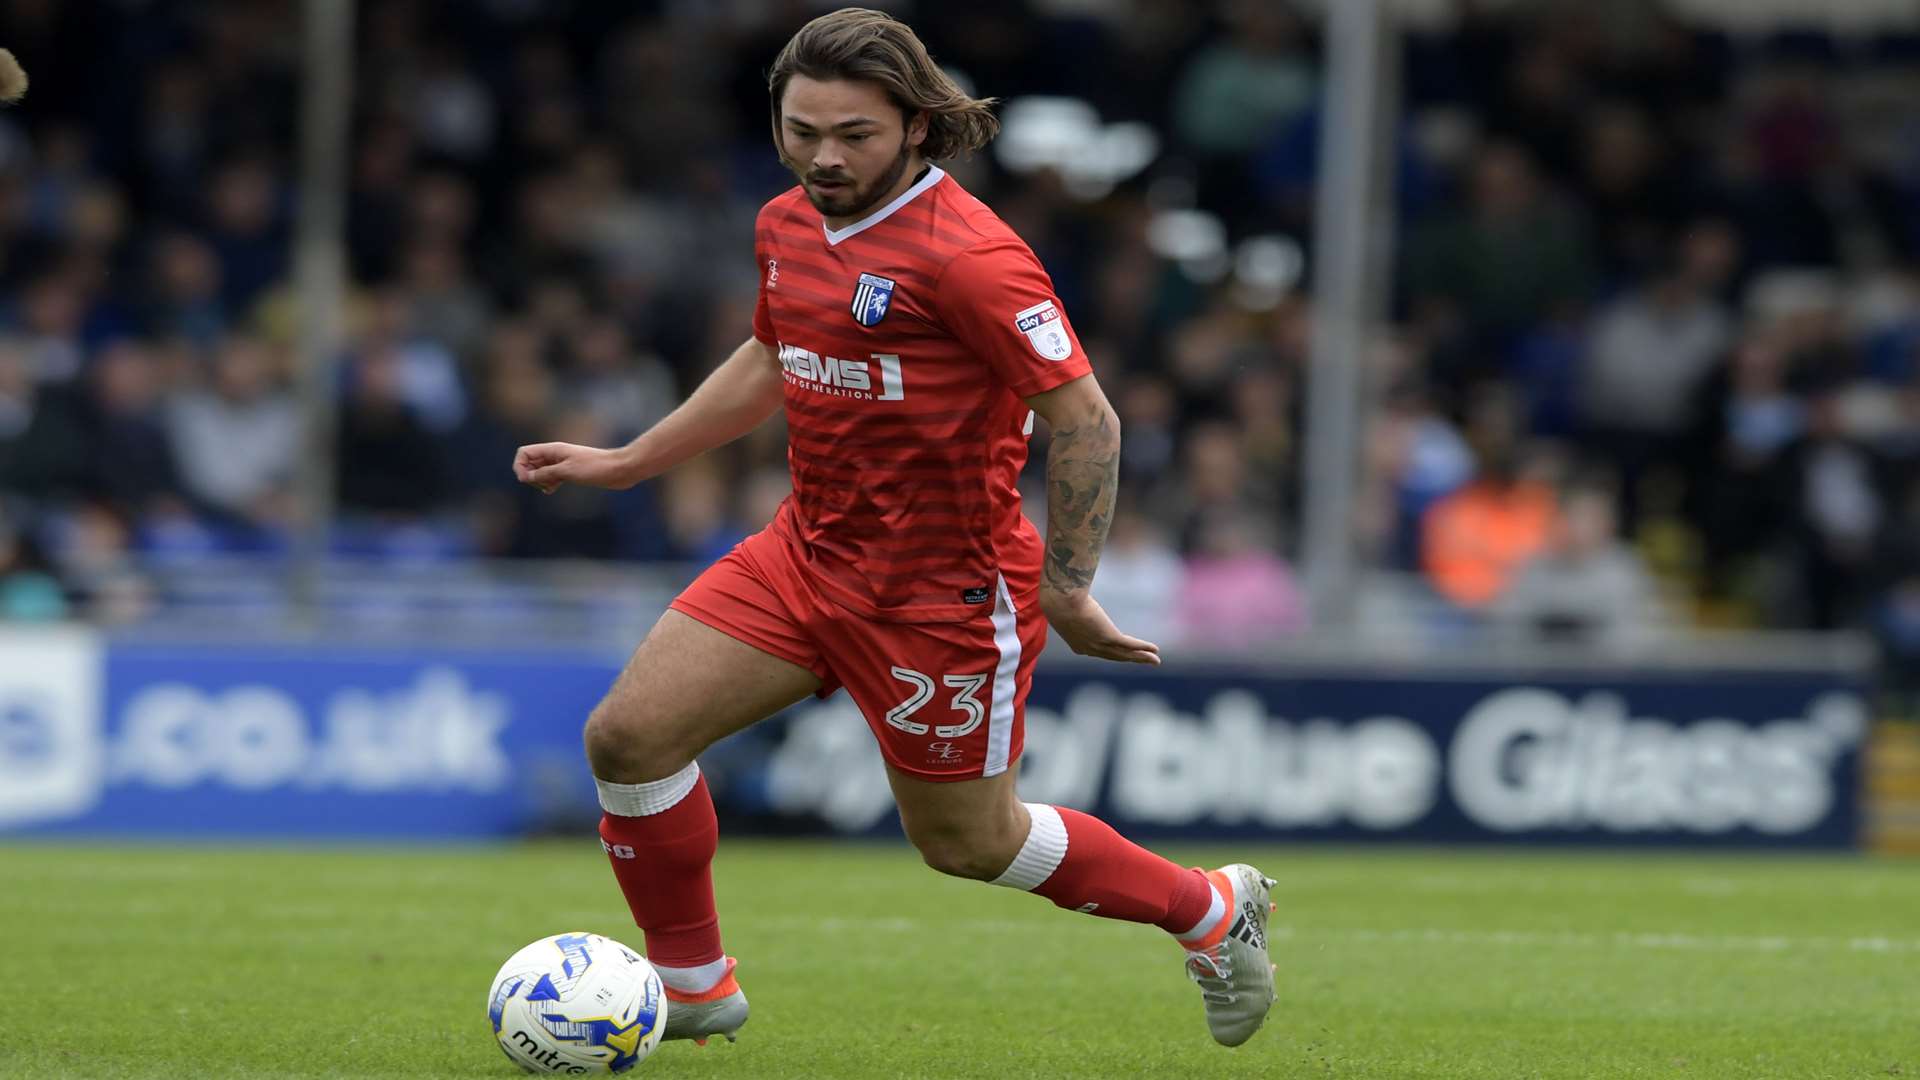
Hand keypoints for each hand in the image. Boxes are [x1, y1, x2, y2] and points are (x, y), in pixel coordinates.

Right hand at [512, 442, 635, 493]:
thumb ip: (545, 473)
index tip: (528, 480)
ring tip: (548, 488)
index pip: (524, 453)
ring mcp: (563, 463)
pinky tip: (552, 490)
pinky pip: (552, 477)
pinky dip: (549, 483)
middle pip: (530, 462)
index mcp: (553, 450)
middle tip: (541, 484)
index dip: (520, 466)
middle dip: (529, 474)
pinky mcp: (572, 472)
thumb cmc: (595, 467)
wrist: (620, 469)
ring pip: (541, 470)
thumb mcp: (567, 471)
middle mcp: (556, 455)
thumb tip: (526, 477)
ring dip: (539, 480)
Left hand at [1038, 589, 1160, 664]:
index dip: (1116, 653)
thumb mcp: (1065, 609)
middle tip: (1146, 661)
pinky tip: (1154, 650)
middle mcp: (1090, 650)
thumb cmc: (1059, 600)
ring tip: (1155, 660)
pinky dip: (1144, 648)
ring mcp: (1100, 645)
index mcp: (1079, 645)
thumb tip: (1072, 598)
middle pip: (1117, 657)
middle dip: (1133, 659)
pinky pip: (1130, 645)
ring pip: (1126, 654)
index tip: (1126, 654)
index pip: (1101, 652)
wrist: (1060, 601)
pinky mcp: (1109, 636)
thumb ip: (1072, 609)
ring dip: (1142, 658)